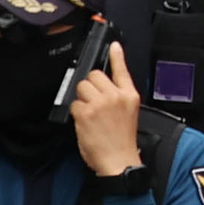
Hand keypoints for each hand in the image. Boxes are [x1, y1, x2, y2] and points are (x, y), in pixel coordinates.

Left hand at [68, 36, 143, 179]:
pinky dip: (76, 112)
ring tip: (88, 111)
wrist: (118, 159)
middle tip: (92, 99)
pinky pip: (74, 103)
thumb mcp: (129, 113)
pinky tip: (84, 121)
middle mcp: (115, 96)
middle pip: (94, 76)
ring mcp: (100, 104)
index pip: (122, 70)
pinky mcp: (85, 113)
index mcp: (129, 95)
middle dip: (89, 85)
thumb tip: (103, 88)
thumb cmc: (121, 140)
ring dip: (81, 98)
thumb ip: (118, 97)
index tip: (114, 45)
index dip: (116, 56)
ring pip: (81, 87)